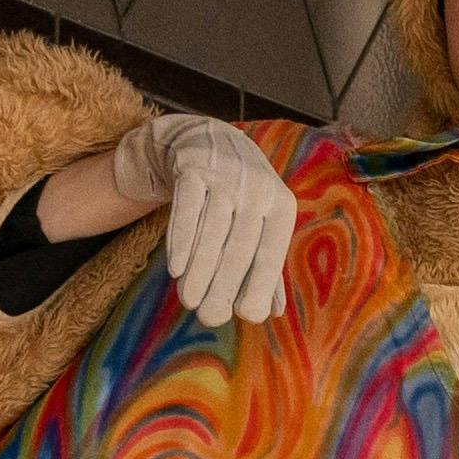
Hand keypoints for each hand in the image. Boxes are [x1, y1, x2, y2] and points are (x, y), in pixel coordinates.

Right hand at [121, 111, 296, 325]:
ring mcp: (226, 174)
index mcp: (282, 205)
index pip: (271, 253)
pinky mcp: (194, 166)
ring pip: (212, 230)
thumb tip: (272, 313)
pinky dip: (181, 240)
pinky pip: (187, 209)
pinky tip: (176, 269)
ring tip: (189, 300)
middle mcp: (259, 188)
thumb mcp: (262, 223)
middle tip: (208, 317)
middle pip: (240, 246)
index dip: (259, 286)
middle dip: (223, 286)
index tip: (245, 316)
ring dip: (200, 270)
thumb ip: (267, 265)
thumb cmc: (241, 196)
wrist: (209, 142)